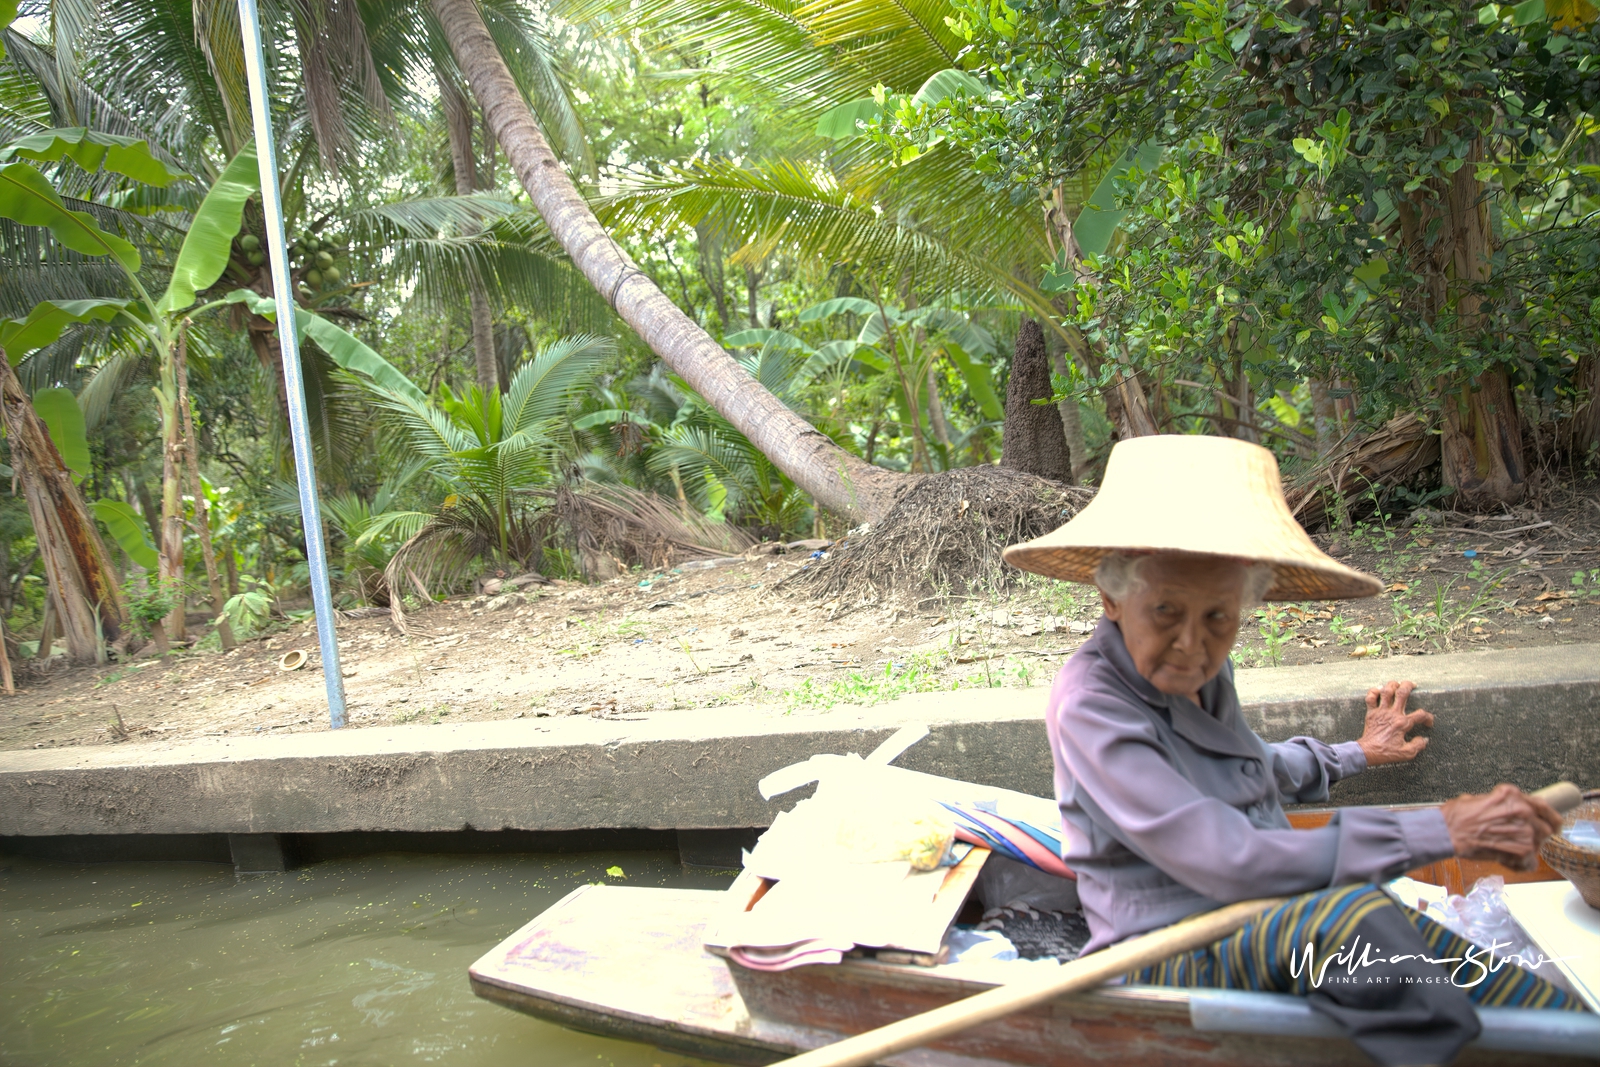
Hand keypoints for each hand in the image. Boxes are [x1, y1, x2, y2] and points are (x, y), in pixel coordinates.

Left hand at [1357, 681, 1433, 765]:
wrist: (1367, 752)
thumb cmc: (1386, 753)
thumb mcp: (1406, 753)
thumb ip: (1418, 745)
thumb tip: (1424, 739)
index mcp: (1402, 723)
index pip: (1420, 715)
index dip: (1428, 718)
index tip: (1428, 723)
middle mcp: (1392, 714)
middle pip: (1402, 693)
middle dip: (1408, 685)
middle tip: (1413, 685)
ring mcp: (1380, 712)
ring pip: (1386, 691)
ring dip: (1392, 685)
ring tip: (1397, 684)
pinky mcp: (1371, 713)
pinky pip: (1370, 698)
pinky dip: (1374, 692)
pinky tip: (1378, 691)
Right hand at [1441, 784, 1563, 869]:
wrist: (1446, 833)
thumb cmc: (1456, 817)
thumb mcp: (1479, 799)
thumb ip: (1501, 805)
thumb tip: (1507, 811)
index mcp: (1512, 795)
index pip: (1542, 806)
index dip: (1548, 817)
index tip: (1550, 823)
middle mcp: (1522, 810)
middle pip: (1545, 828)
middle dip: (1536, 836)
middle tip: (1524, 841)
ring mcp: (1524, 830)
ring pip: (1538, 845)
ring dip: (1526, 850)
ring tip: (1508, 851)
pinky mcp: (1520, 850)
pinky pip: (1529, 862)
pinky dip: (1520, 865)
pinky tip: (1507, 861)